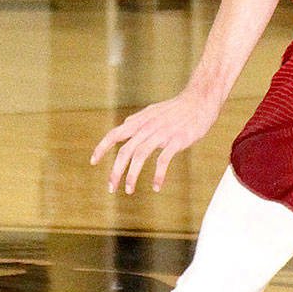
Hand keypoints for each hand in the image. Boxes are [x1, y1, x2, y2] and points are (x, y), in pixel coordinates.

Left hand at [90, 86, 219, 193]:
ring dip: (132, 175)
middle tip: (111, 187)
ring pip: (140, 156)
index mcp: (139, 122)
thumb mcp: (152, 111)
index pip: (114, 134)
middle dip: (115, 171)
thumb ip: (138, 120)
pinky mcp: (176, 141)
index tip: (93, 162)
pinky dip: (158, 175)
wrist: (199, 101)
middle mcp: (146, 128)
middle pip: (125, 151)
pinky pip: (163, 160)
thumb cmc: (175, 108)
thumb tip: (124, 126)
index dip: (101, 148)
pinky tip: (156, 187)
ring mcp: (161, 134)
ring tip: (129, 190)